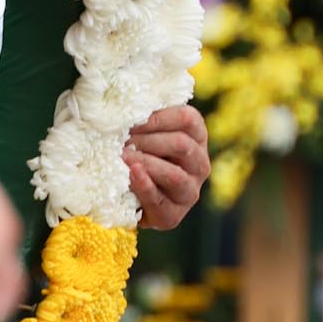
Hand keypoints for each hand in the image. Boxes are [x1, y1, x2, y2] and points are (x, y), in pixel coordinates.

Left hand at [123, 105, 208, 228]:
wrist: (132, 200)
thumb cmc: (140, 156)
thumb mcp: (148, 134)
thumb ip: (145, 120)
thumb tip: (125, 106)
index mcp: (197, 138)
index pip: (188, 119)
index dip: (159, 117)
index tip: (132, 118)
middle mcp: (200, 164)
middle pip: (181, 145)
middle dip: (148, 141)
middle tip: (122, 139)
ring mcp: (190, 191)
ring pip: (174, 174)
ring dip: (145, 163)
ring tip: (122, 157)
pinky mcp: (173, 214)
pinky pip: (159, 199)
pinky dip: (143, 185)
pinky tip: (130, 174)